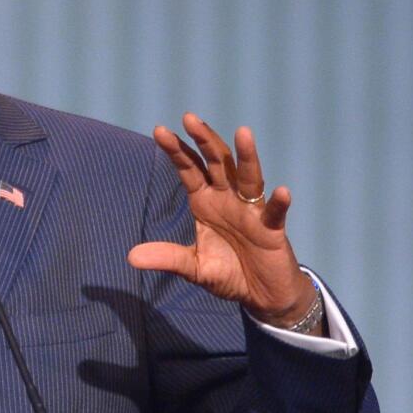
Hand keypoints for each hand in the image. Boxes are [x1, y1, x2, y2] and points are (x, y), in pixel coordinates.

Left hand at [127, 113, 316, 328]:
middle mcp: (228, 199)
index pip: (189, 169)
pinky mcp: (272, 230)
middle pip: (217, 163)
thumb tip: (131, 256)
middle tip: (189, 118)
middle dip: (204, 140)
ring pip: (249, 178)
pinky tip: (281, 191)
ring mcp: (252, 211)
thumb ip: (167, 258)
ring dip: (247, 156)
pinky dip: (279, 203)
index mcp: (205, 202)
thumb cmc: (228, 272)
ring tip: (243, 132)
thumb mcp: (194, 267)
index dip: (177, 150)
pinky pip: (276, 213)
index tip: (159, 130)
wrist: (260, 295)